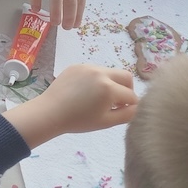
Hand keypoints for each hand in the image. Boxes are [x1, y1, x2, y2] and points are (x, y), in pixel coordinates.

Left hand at [3, 65, 136, 148]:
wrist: (50, 112)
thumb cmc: (78, 120)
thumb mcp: (106, 122)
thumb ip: (127, 114)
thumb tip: (137, 107)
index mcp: (109, 88)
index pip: (131, 96)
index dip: (131, 106)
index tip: (124, 112)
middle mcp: (100, 72)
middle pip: (126, 76)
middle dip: (127, 89)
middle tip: (118, 102)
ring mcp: (88, 66)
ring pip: (110, 71)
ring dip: (112, 83)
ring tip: (101, 98)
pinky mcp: (77, 65)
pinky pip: (95, 70)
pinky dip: (97, 79)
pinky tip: (87, 91)